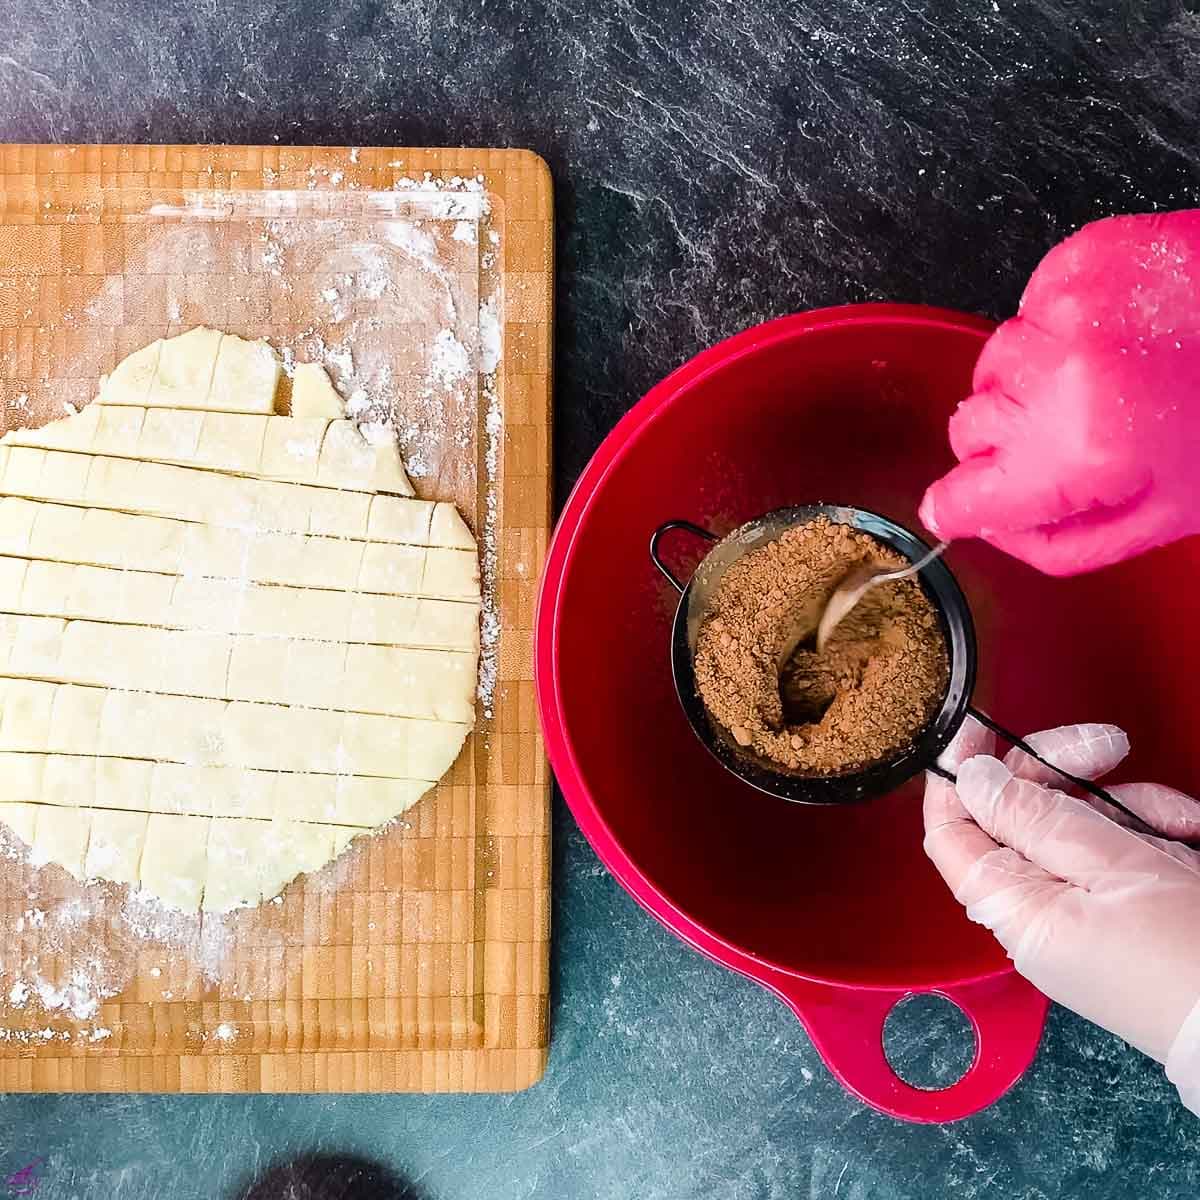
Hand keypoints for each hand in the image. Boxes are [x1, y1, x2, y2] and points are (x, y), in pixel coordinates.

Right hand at [920, 210, 1199, 573]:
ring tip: (1103, 379)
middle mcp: (1057, 380)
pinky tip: (1112, 336)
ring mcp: (1062, 313)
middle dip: (1006, 443)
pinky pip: (1025, 312)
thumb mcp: (1160, 518)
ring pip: (992, 368)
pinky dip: (1056, 330)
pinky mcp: (1073, 263)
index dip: (957, 507)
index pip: (963, 495)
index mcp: (1078, 454)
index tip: (954, 507)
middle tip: (1069, 437)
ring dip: (1029, 383)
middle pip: (968, 428)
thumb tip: (989, 530)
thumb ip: (1059, 543)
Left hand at [924, 717, 1199, 1111]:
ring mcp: (1085, 910)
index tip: (975, 725)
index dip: (957, 776)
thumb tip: (972, 779)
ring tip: (1179, 819)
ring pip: (1078, 824)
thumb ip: (1036, 817)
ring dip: (1127, 804)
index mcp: (1015, 909)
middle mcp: (1040, 912)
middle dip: (1060, 771)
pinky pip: (1121, 850)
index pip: (952, 834)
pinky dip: (1155, 830)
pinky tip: (1189, 832)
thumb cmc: (1190, 961)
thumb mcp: (1112, 867)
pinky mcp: (1129, 908)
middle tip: (1107, 744)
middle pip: (1018, 816)